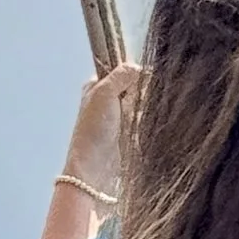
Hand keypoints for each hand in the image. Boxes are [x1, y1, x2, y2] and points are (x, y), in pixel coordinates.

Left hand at [61, 62, 141, 197]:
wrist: (95, 170)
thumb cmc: (93, 130)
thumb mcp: (104, 92)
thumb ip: (122, 74)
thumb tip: (142, 68)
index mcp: (95, 87)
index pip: (122, 70)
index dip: (132, 75)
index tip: (135, 84)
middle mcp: (106, 101)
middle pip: (135, 88)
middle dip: (139, 95)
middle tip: (131, 108)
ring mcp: (119, 119)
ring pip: (143, 105)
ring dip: (143, 112)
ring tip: (134, 123)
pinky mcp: (129, 135)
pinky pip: (146, 122)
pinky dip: (146, 125)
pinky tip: (140, 133)